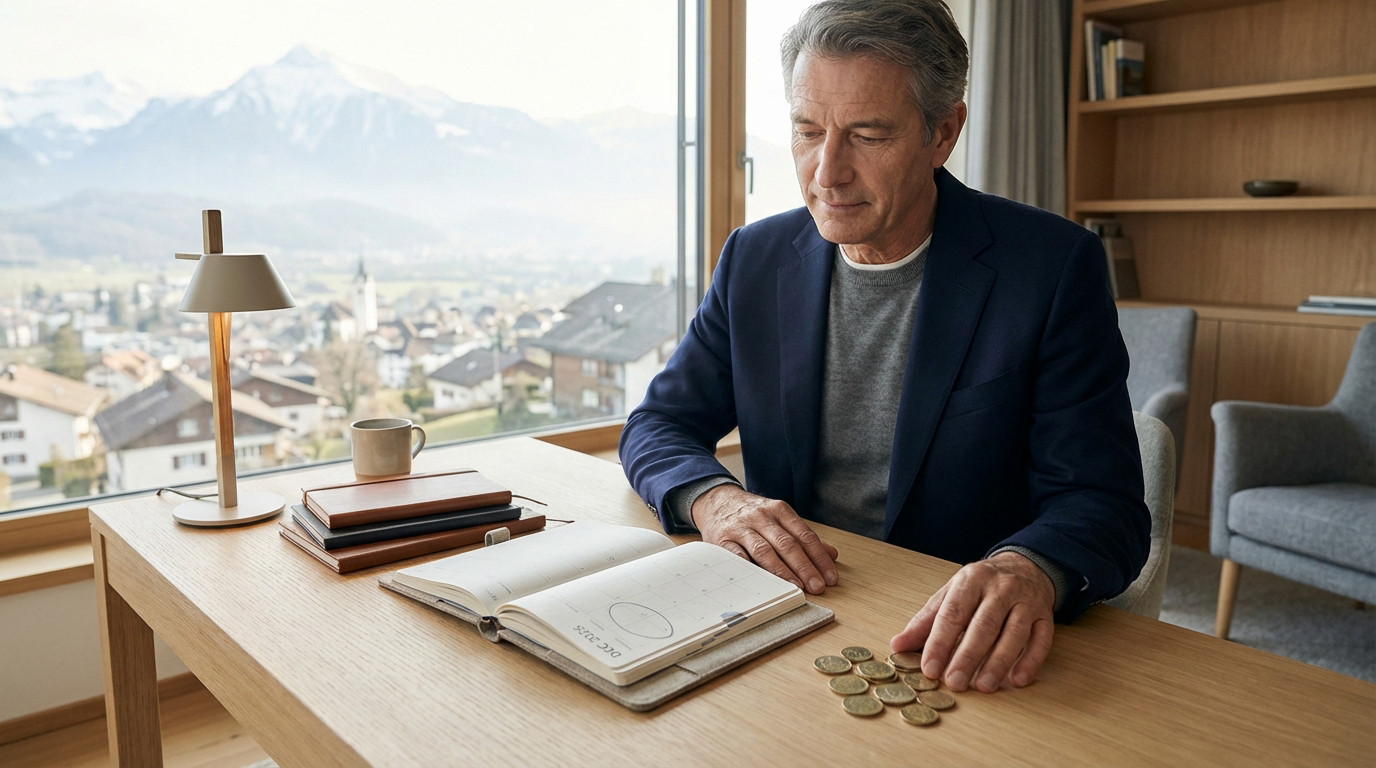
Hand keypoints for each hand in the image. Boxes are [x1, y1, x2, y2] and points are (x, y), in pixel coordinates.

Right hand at [691, 484, 838, 594]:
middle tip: (818, 586)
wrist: (715, 499)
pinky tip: (762, 582)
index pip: (804, 535)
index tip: (830, 576)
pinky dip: (750, 569)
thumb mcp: (778, 517)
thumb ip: (803, 536)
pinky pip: (737, 556)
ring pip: (764, 550)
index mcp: (779, 510)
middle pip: (787, 544)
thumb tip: (832, 554)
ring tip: (797, 587)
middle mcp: (761, 517)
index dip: (819, 557)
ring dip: (782, 571)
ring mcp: (741, 528)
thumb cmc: (752, 514)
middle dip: (804, 567)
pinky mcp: (722, 539)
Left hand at [890, 551, 1054, 692]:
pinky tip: (1017, 680)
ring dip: (998, 662)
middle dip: (967, 656)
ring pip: (1013, 634)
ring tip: (984, 686)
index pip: (953, 613)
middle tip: (954, 683)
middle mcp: (1000, 588)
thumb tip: (898, 645)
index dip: (940, 642)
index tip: (930, 668)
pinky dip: (1030, 661)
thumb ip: (926, 620)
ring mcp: (1026, 601)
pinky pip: (1041, 640)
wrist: (1025, 566)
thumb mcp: (951, 594)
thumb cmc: (981, 585)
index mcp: (971, 580)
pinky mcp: (1045, 615)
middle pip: (983, 625)